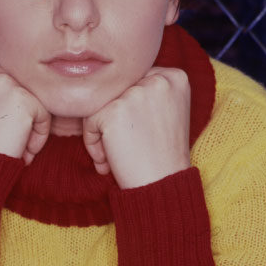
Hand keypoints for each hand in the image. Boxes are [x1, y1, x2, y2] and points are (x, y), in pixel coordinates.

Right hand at [0, 55, 51, 164]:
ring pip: (34, 98)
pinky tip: (20, 148)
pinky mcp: (22, 99)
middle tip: (0, 135)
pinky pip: (44, 114)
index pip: (3, 74)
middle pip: (19, 84)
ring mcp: (3, 81)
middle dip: (16, 114)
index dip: (2, 103)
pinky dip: (38, 135)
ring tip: (8, 142)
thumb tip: (22, 70)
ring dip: (28, 125)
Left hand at [82, 67, 190, 188]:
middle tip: (125, 146)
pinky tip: (107, 161)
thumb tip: (106, 79)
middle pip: (117, 90)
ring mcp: (136, 93)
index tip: (139, 133)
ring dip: (101, 131)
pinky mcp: (115, 110)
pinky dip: (92, 141)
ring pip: (101, 103)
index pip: (135, 81)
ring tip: (114, 155)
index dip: (129, 108)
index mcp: (175, 77)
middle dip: (113, 118)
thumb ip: (147, 90)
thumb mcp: (167, 112)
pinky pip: (89, 119)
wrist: (163, 187)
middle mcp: (158, 79)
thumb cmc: (162, 154)